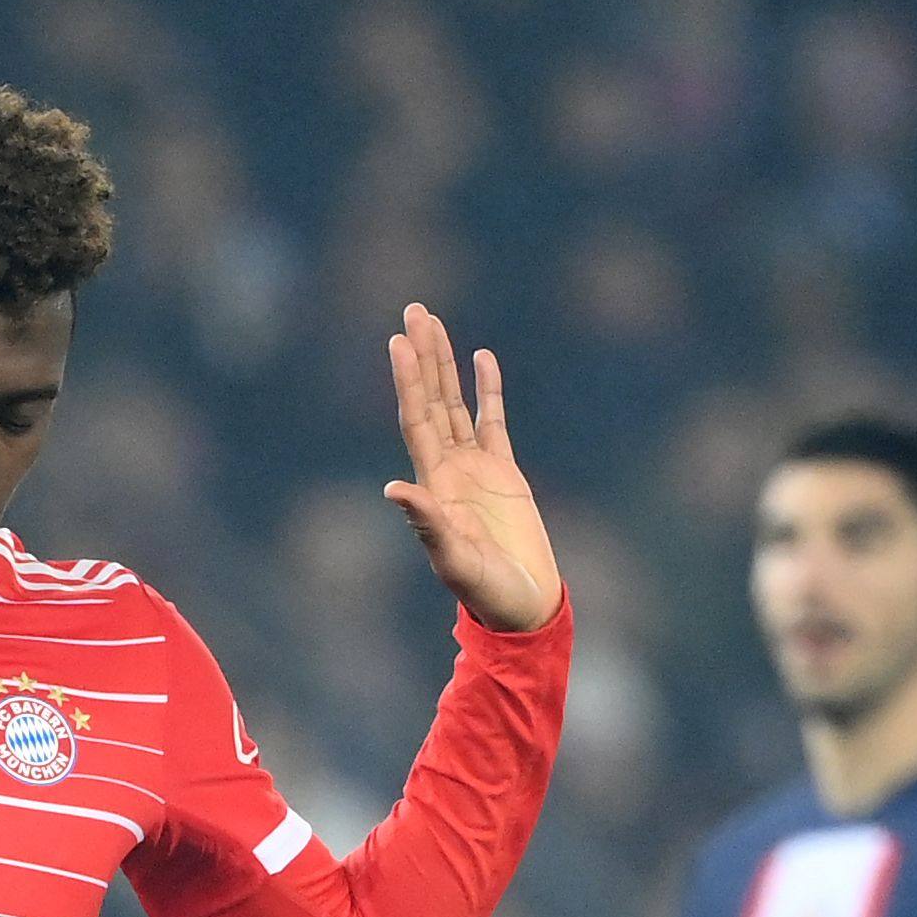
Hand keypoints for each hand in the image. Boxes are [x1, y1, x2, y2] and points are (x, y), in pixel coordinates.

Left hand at [380, 302, 562, 633]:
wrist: (522, 605)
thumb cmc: (486, 592)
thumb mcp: (453, 559)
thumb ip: (427, 522)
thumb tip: (393, 488)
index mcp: (433, 484)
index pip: (416, 420)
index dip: (408, 381)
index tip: (399, 342)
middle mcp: (448, 468)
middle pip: (431, 399)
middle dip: (423, 356)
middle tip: (414, 311)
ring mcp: (475, 467)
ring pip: (456, 403)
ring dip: (446, 363)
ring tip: (435, 321)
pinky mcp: (504, 472)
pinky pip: (493, 420)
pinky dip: (487, 389)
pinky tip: (483, 357)